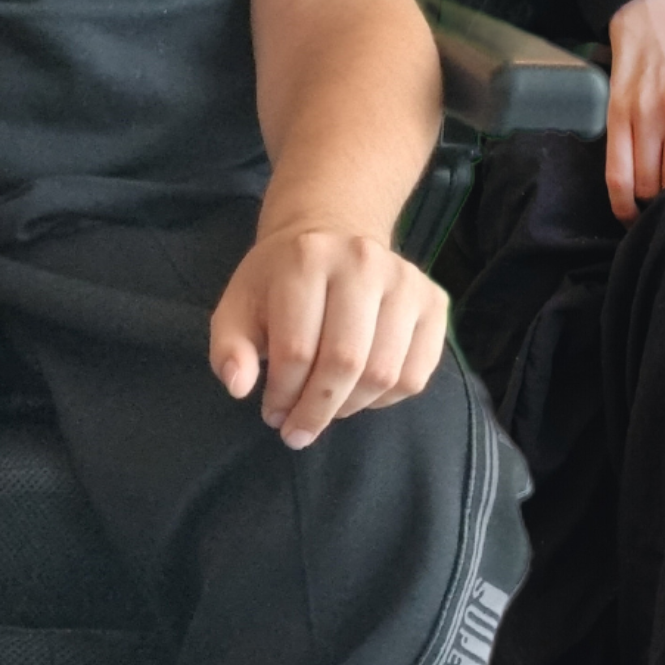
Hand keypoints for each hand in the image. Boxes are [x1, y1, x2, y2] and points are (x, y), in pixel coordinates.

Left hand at [212, 222, 450, 447]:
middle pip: (346, 362)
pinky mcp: (434, 301)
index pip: (298, 349)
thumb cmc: (279, 281)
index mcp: (307, 258)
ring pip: (385, 373)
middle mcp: (363, 262)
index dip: (283, 394)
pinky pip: (416, 374)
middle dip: (317, 409)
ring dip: (350, 408)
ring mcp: (406, 280)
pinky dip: (385, 399)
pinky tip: (358, 392)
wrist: (331, 235)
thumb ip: (230, 347)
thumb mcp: (239, 306)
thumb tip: (239, 387)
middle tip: (298, 430)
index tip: (273, 415)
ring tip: (325, 410)